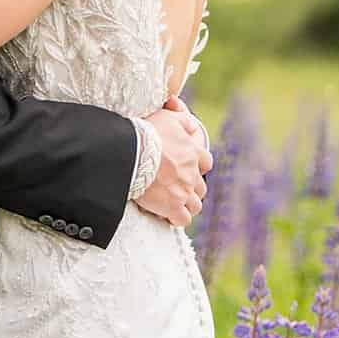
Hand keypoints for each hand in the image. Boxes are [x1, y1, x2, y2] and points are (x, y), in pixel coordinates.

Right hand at [134, 103, 212, 227]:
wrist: (131, 152)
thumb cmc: (148, 133)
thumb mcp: (169, 118)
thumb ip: (184, 122)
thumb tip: (193, 126)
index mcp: (194, 153)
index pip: (206, 163)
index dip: (198, 167)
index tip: (187, 169)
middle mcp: (192, 174)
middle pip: (201, 188)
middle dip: (192, 189)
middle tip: (178, 188)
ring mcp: (184, 192)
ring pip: (195, 205)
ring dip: (186, 205)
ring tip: (174, 204)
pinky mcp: (172, 207)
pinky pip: (183, 220)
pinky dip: (177, 219)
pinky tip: (168, 216)